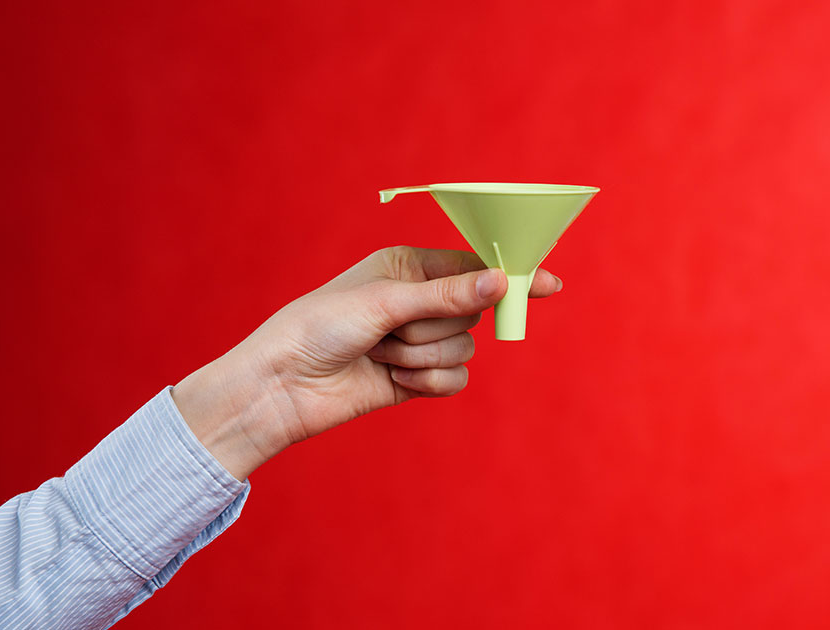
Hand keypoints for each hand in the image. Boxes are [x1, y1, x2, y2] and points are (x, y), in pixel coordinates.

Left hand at [171, 246, 561, 479]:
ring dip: (422, 357)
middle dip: (434, 328)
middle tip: (392, 332)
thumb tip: (500, 280)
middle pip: (472, 314)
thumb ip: (447, 295)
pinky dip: (428, 383)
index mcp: (408, 268)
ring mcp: (418, 342)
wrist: (281, 387)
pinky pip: (455, 381)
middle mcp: (417, 302)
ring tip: (380, 356)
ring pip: (463, 350)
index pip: (473, 268)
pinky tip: (394, 381)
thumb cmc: (320, 328)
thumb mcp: (385, 303)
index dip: (509, 276)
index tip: (548, 284)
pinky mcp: (416, 379)